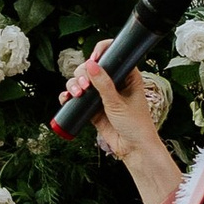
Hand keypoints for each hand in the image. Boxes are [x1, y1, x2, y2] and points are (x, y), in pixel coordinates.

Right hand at [66, 54, 180, 203]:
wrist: (133, 149)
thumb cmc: (136, 125)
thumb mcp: (118, 102)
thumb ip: (104, 84)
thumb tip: (91, 64)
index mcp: (127, 76)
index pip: (113, 56)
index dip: (101, 53)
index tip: (93, 58)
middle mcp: (113, 83)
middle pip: (91, 68)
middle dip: (82, 73)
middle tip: (84, 85)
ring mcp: (102, 95)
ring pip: (81, 81)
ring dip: (74, 84)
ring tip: (77, 94)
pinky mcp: (93, 107)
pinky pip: (77, 97)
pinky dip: (69, 96)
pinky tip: (67, 98)